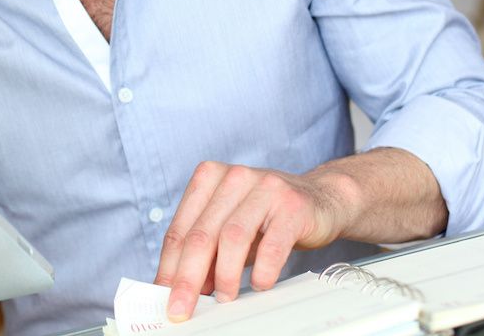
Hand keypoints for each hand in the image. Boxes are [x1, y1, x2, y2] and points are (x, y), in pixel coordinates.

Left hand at [154, 162, 350, 321]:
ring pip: (232, 237)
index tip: (163, 295)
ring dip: (224, 275)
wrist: (321, 199)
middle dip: (187, 277)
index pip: (180, 228)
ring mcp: (264, 187)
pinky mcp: (292, 205)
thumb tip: (182, 289)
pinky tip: (260, 285)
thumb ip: (206, 253)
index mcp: (209, 177)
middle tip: (182, 307)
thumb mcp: (230, 230)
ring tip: (225, 297)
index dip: (169, 266)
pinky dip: (263, 270)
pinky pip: (272, 243)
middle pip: (202, 234)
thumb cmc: (267, 217)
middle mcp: (234, 177)